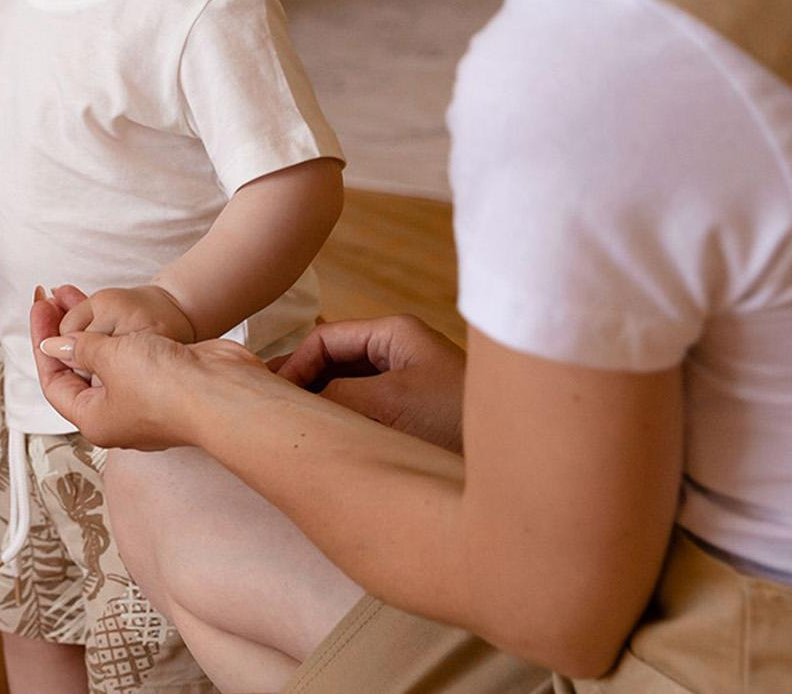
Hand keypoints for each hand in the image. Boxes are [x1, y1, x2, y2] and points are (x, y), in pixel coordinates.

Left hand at [30, 285, 267, 450]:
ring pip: (104, 360)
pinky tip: (108, 311)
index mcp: (95, 420)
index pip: (54, 382)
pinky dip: (115, 333)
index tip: (40, 308)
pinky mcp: (165, 383)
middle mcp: (117, 416)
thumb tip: (53, 345)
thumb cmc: (163, 384)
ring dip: (88, 328)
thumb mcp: (109, 359)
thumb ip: (79, 349)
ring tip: (71, 293)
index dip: (43, 343)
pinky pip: (129, 355)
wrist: (222, 390)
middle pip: (77, 371)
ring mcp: (143, 401)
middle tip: (51, 298)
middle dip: (63, 332)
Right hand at [272, 315, 466, 451]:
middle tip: (273, 410)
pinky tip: (331, 439)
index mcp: (395, 333)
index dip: (294, 364)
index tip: (276, 396)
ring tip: (297, 427)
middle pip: (334, 361)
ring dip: (324, 404)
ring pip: (348, 387)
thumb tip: (294, 402)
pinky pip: (367, 408)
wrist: (517, 457)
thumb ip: (334, 396)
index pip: (325, 339)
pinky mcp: (416, 413)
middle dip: (305, 383)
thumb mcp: (387, 402)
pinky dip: (344, 420)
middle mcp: (401, 352)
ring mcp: (409, 383)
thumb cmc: (456, 420)